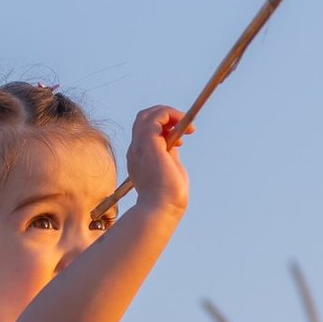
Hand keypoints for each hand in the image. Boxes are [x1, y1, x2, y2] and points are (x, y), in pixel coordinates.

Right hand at [126, 104, 188, 221]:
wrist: (161, 209)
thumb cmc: (167, 198)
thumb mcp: (168, 169)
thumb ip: (169, 154)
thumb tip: (176, 141)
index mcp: (139, 158)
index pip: (145, 132)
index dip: (163, 128)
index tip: (181, 140)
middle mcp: (136, 150)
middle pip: (143, 119)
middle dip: (164, 116)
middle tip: (183, 124)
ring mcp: (140, 146)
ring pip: (148, 115)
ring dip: (169, 113)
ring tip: (186, 123)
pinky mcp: (149, 143)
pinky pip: (157, 118)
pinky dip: (171, 115)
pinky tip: (185, 126)